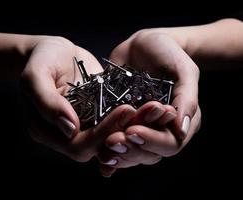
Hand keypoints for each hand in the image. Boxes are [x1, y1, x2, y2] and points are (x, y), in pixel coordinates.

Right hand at [22, 37, 135, 161]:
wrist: (53, 53)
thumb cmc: (41, 60)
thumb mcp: (36, 75)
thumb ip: (47, 102)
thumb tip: (70, 128)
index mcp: (46, 131)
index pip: (76, 145)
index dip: (101, 134)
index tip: (124, 110)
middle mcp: (67, 135)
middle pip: (97, 147)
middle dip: (120, 131)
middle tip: (140, 110)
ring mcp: (84, 126)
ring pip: (110, 137)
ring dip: (131, 127)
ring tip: (151, 110)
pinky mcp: (97, 116)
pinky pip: (115, 122)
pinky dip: (132, 118)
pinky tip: (147, 107)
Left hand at [97, 30, 200, 175]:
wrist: (143, 45)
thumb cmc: (168, 54)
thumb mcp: (183, 70)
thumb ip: (186, 98)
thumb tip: (181, 131)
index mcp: (179, 121)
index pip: (170, 143)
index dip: (152, 141)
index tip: (134, 131)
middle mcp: (160, 130)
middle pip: (149, 154)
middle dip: (131, 150)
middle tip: (112, 141)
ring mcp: (140, 128)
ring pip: (131, 153)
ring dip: (117, 153)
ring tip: (103, 147)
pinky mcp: (122, 123)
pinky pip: (116, 139)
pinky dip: (107, 151)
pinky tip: (98, 157)